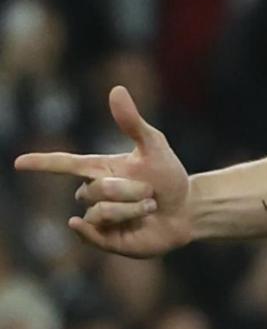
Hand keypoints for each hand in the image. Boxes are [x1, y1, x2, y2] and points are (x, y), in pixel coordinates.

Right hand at [12, 87, 191, 257]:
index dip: (42, 163)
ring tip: (149, 208)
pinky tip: (115, 227)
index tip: (18, 163)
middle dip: (130, 190)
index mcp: (100, 169)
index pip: (65, 164)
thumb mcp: (154, 146)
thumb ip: (132, 122)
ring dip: (132, 208)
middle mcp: (93, 192)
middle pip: (95, 189)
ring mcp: (96, 217)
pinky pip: (90, 234)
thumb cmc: (168, 176)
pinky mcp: (103, 239)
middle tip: (151, 192)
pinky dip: (99, 230)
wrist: (186, 210)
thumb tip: (116, 90)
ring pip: (100, 212)